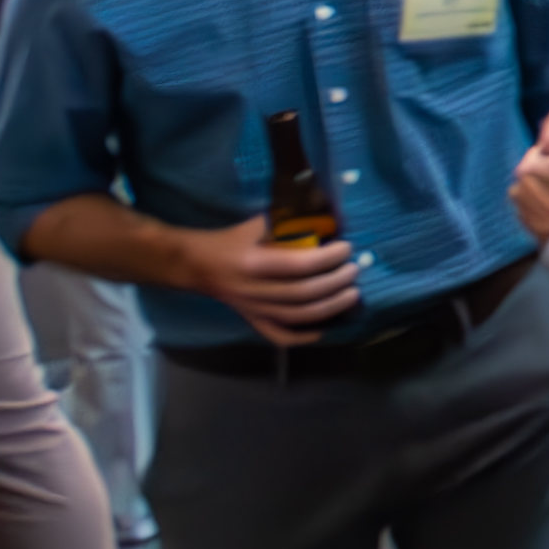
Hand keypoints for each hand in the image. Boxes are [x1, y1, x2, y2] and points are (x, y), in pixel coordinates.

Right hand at [184, 214, 365, 335]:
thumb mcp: (255, 224)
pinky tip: (324, 329)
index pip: (298, 264)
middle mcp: (252, 290)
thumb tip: (326, 212)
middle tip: (355, 270)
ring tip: (353, 295)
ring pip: (296, 316)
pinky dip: (302, 336)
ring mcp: (251, 309)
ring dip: (329, 308)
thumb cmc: (229, 240)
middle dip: (335, 283)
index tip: (347, 248)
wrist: (193, 265)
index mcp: (253, 263)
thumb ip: (287, 219)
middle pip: (302, 293)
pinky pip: (277, 335)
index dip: (327, 258)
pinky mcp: (251, 320)